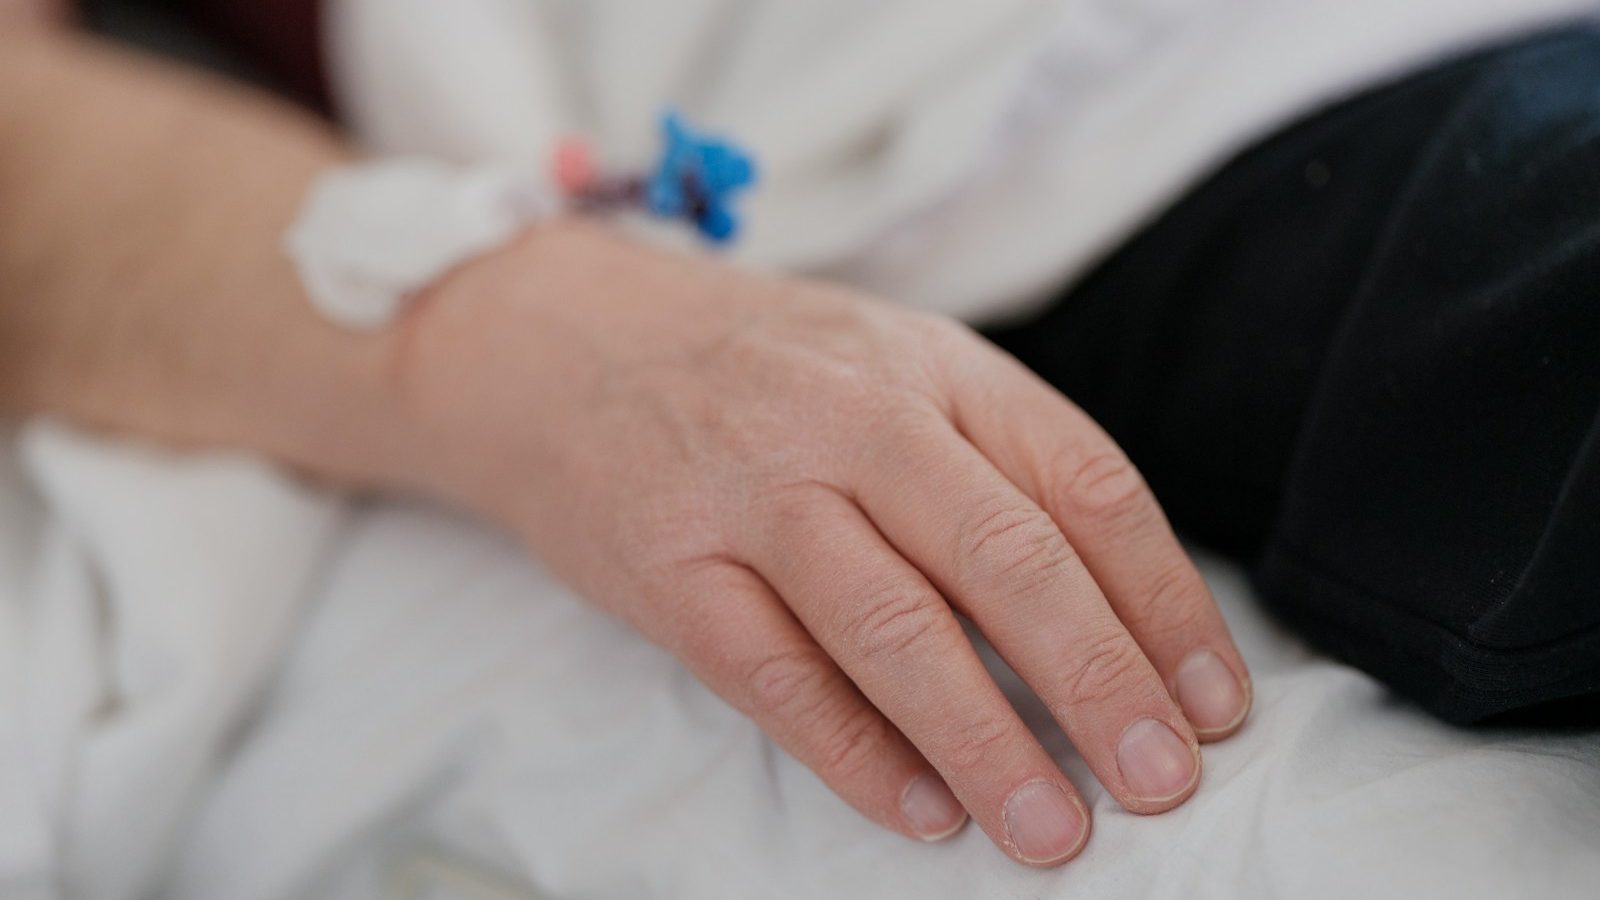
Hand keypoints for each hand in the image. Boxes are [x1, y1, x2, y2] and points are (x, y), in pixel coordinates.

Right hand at [396, 222, 1251, 866]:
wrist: (561, 342)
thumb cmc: (758, 371)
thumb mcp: (892, 369)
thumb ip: (995, 463)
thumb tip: (1121, 616)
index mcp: (935, 366)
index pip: (1083, 484)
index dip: (1164, 601)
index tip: (1212, 700)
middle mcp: (851, 417)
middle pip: (1004, 556)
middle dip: (1098, 679)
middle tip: (1163, 780)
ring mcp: (752, 491)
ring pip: (892, 625)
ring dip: (986, 738)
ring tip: (1055, 830)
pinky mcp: (667, 567)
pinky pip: (775, 675)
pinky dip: (855, 753)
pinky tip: (921, 812)